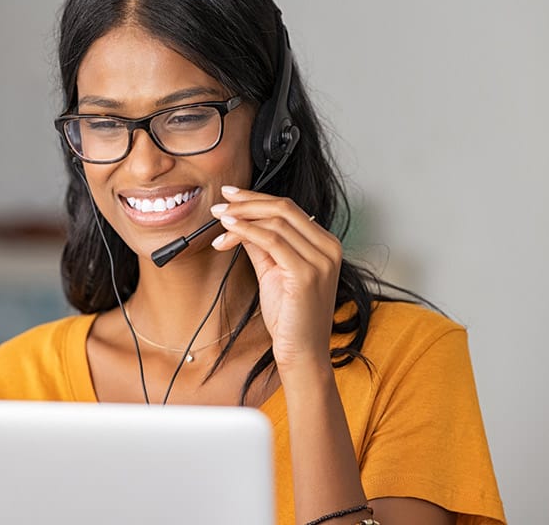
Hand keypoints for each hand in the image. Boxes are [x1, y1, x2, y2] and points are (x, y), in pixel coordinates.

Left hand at [210, 185, 342, 368]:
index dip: (257, 198)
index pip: (289, 208)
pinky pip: (271, 241)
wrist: (302, 353)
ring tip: (219, 220)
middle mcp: (328, 248)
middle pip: (284, 208)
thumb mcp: (273, 271)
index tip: (231, 196)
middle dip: (247, 202)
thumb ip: (261, 245)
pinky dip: (246, 232)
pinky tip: (228, 232)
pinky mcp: (307, 273)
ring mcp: (321, 260)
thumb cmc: (290, 317)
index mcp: (325, 244)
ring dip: (242, 217)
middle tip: (220, 203)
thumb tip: (240, 221)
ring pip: (276, 222)